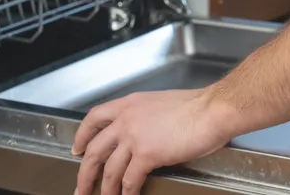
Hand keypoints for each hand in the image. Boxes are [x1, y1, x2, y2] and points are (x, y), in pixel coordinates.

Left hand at [71, 88, 237, 194]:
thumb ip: (147, 117)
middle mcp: (127, 119)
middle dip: (84, 172)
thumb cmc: (198, 106)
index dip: (82, 135)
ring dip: (104, 188)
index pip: (94, 118)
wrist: (212, 110)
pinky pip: (129, 180)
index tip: (78, 148)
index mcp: (130, 104)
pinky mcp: (147, 154)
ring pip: (109, 169)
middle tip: (81, 186)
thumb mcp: (162, 103)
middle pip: (94, 150)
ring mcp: (135, 137)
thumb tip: (145, 133)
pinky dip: (127, 193)